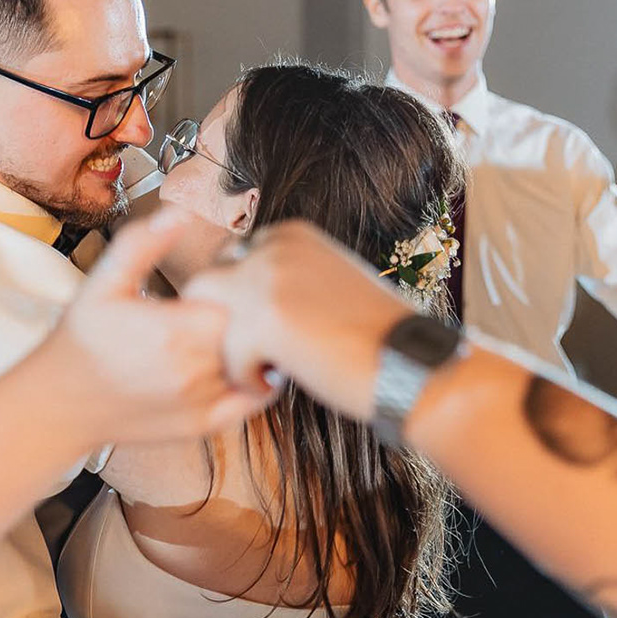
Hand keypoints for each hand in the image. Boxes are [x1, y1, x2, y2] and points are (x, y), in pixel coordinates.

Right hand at [38, 209, 276, 445]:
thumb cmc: (82, 338)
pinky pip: (253, 401)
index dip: (237, 283)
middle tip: (238, 301)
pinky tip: (246, 361)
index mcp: (173, 329)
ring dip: (256, 345)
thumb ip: (142, 243)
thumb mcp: (103, 281)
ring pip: (258, 365)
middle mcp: (193, 371)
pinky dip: (260, 381)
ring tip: (244, 328)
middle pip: (255, 331)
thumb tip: (180, 211)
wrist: (61, 405)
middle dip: (251, 313)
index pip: (239, 297)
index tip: (221, 280)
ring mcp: (201, 402)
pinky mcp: (205, 426)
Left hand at [182, 221, 411, 421]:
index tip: (265, 327)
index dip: (238, 298)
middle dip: (220, 319)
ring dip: (228, 347)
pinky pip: (229, 358)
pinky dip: (248, 379)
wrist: (410, 361)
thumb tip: (244, 297)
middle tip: (250, 350)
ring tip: (265, 367)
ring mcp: (264, 282)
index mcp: (291, 234)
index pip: (231, 258)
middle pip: (207, 282)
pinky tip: (279, 383)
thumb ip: (286, 277)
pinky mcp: (262, 323)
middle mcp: (273, 248)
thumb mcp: (328, 280)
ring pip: (206, 316)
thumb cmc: (376, 333)